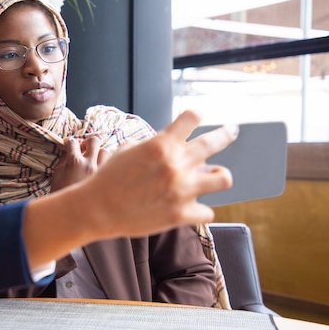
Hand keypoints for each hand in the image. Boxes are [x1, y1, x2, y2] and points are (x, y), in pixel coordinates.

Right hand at [51, 137, 110, 191]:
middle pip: (94, 141)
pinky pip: (110, 166)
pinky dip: (105, 166)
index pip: (72, 142)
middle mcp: (89, 164)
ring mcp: (101, 172)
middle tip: (83, 149)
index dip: (68, 141)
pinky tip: (100, 172)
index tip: (68, 144)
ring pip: (105, 151)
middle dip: (87, 142)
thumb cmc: (61, 195)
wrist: (73, 215)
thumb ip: (63, 161)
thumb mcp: (57, 176)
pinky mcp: (108, 180)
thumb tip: (68, 152)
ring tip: (92, 161)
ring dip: (98, 154)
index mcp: (74, 162)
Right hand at [83, 109, 237, 235]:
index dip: (195, 115)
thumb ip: (152, 144)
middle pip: (214, 141)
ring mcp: (181, 190)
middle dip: (226, 133)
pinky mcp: (181, 214)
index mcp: (161, 145)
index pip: (191, 117)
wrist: (96, 209)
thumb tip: (167, 142)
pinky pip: (207, 212)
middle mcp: (176, 164)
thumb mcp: (126, 151)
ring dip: (219, 175)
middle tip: (231, 130)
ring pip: (223, 178)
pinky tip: (193, 209)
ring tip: (216, 175)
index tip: (197, 116)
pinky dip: (200, 210)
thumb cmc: (108, 178)